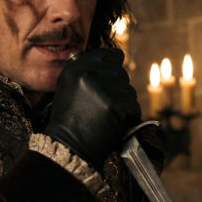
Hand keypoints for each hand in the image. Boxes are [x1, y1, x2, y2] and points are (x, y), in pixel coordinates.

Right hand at [44, 48, 140, 168]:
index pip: (109, 55)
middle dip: (118, 90)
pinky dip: (129, 116)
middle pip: (121, 73)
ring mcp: (100, 87)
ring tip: (106, 117)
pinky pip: (133, 106)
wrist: (68, 147)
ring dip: (124, 104)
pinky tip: (113, 123)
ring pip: (129, 90)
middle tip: (104, 107)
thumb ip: (89, 71)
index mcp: (75, 66)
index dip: (114, 68)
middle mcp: (86, 72)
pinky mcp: (113, 103)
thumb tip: (117, 57)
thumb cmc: (71, 120)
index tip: (110, 82)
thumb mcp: (70, 87)